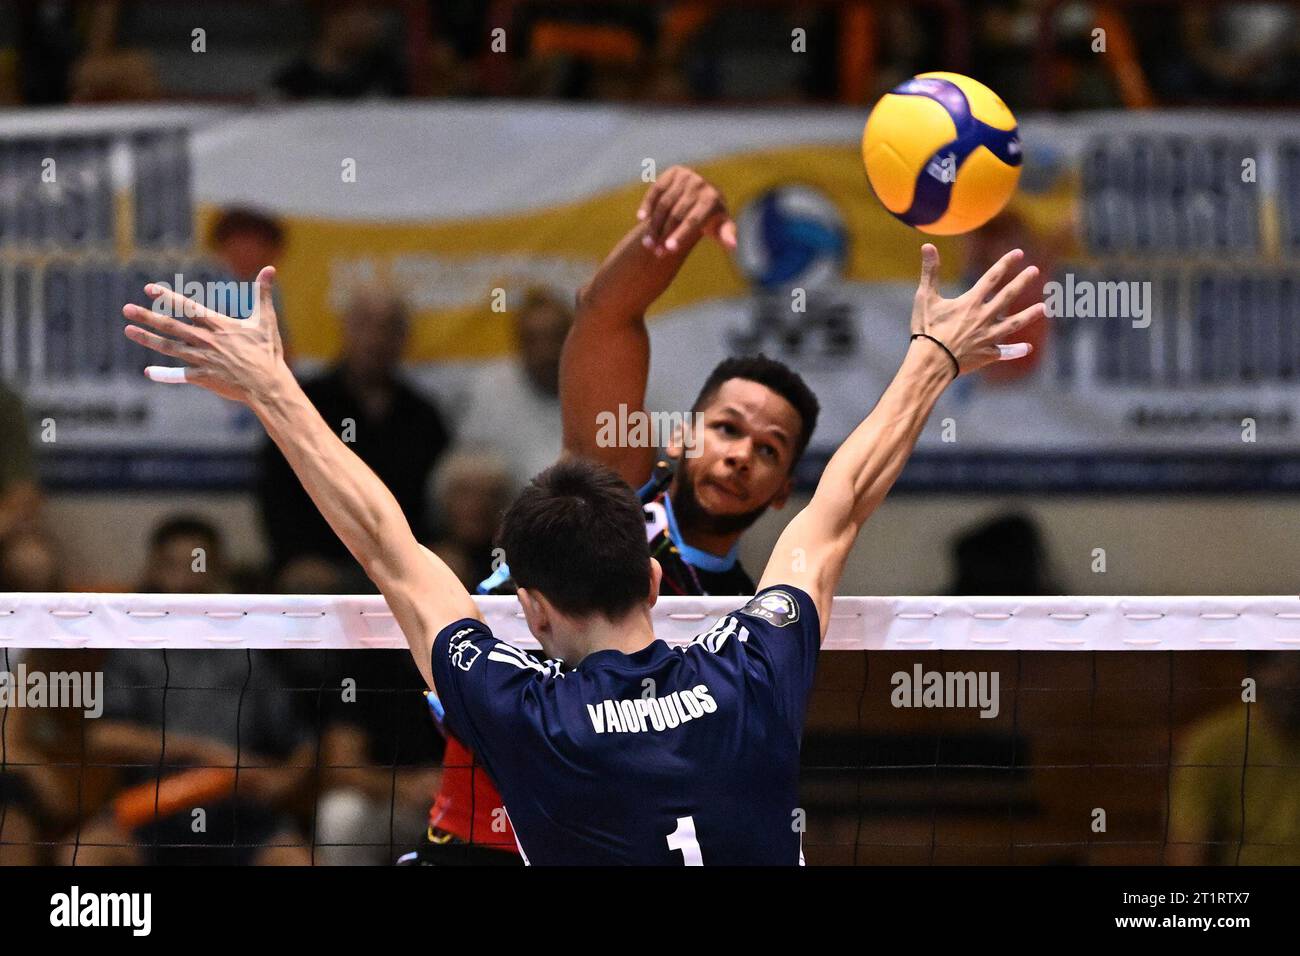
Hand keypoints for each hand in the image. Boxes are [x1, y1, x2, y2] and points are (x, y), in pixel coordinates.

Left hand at [122, 266, 288, 404]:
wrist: (267, 385)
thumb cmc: (267, 351)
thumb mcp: (266, 320)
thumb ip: (263, 294)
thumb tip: (270, 268)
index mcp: (219, 325)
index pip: (188, 307)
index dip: (168, 297)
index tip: (150, 289)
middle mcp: (206, 341)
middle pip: (171, 326)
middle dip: (147, 317)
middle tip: (126, 309)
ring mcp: (202, 360)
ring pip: (169, 348)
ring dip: (148, 339)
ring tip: (129, 330)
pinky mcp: (203, 378)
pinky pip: (180, 375)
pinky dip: (165, 374)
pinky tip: (149, 373)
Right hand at [637, 165, 736, 256]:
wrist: (704, 195)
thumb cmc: (712, 218)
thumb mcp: (722, 228)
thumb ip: (727, 236)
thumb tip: (732, 246)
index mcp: (712, 198)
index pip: (693, 220)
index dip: (680, 235)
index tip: (668, 250)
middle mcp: (699, 184)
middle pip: (676, 214)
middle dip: (665, 235)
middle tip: (656, 252)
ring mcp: (685, 176)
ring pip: (664, 204)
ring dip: (654, 225)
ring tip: (647, 243)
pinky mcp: (672, 172)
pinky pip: (656, 190)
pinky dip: (647, 204)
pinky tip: (640, 219)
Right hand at [910, 243, 1044, 375]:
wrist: (930, 362)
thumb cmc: (926, 329)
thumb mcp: (925, 297)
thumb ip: (930, 271)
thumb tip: (928, 245)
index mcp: (971, 302)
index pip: (992, 277)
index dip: (1006, 264)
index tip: (1019, 253)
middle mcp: (984, 317)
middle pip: (1008, 296)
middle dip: (1022, 282)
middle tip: (1035, 271)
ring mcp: (988, 337)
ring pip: (1014, 323)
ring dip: (1029, 315)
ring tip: (1044, 307)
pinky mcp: (986, 354)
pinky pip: (1004, 352)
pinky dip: (1015, 351)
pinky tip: (1028, 348)